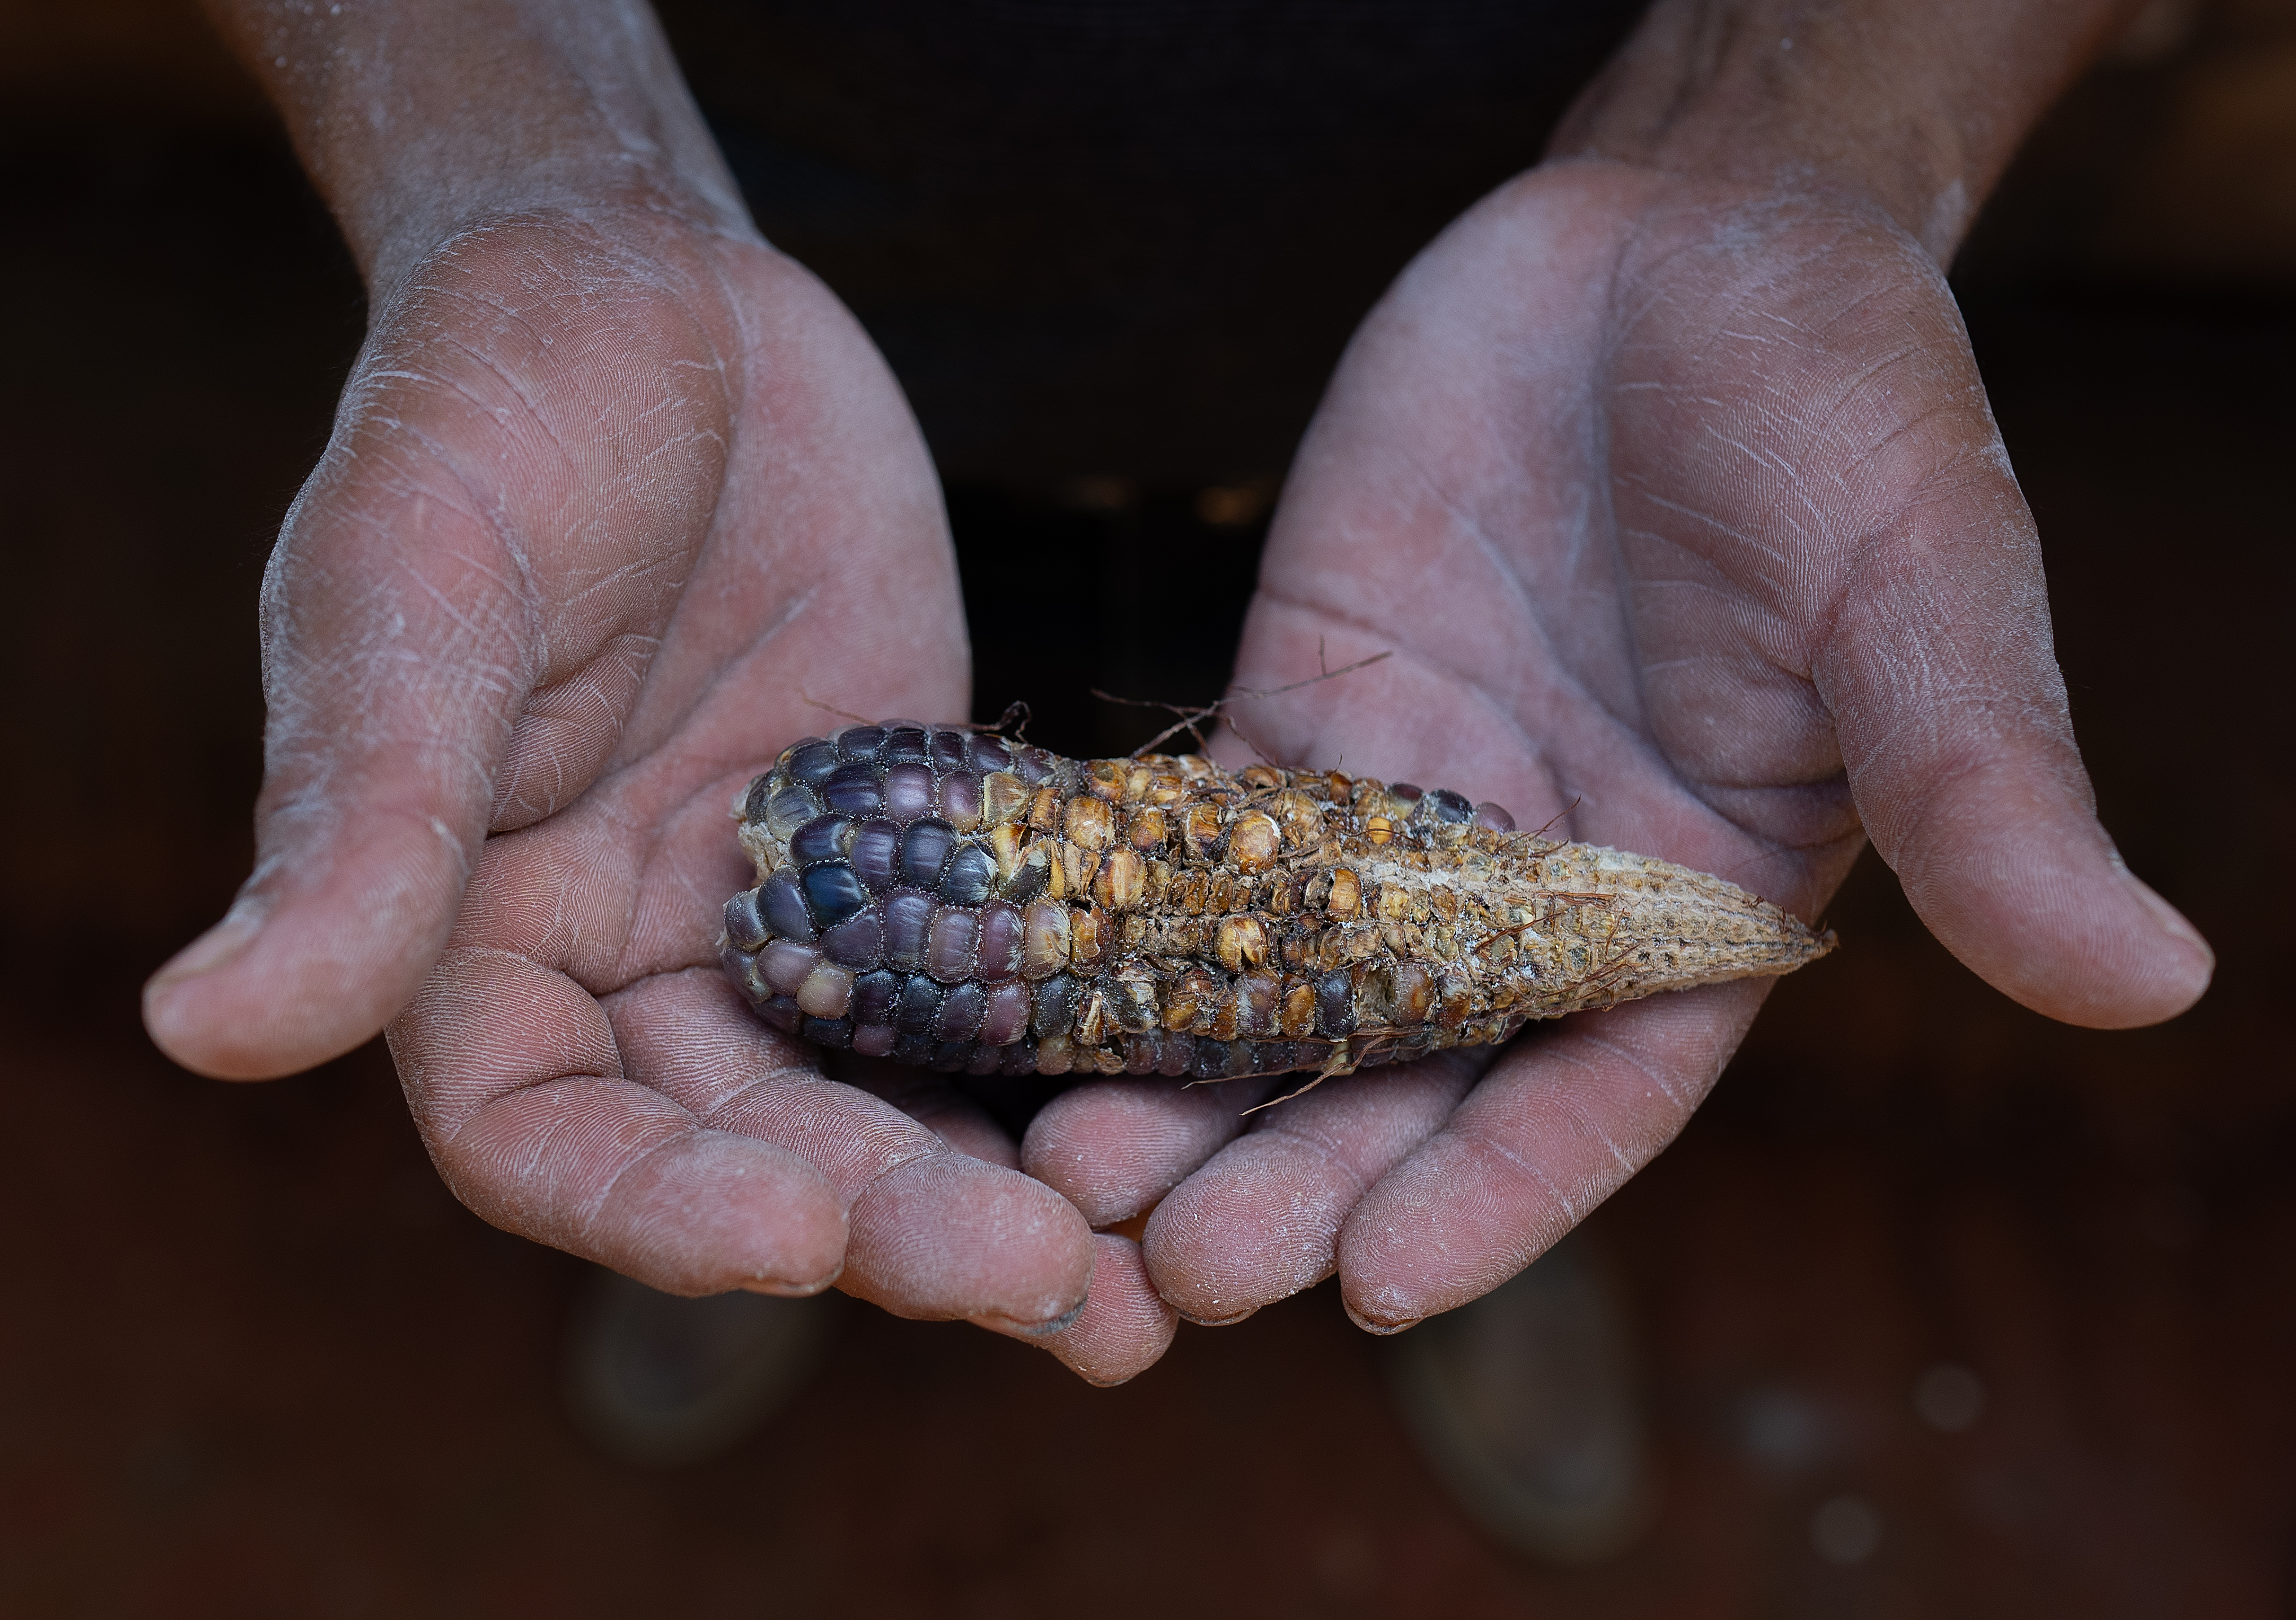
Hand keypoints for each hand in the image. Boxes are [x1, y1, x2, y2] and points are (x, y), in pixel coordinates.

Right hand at [143, 0, 1169, 1377]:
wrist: (651, 296)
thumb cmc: (485, 414)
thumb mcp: (408, 589)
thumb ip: (355, 813)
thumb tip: (202, 1032)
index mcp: (468, 940)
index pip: (544, 1137)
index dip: (657, 1208)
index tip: (794, 1238)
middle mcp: (627, 962)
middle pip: (747, 1149)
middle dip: (886, 1229)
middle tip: (1049, 1291)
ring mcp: (783, 915)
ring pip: (883, 1098)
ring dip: (1000, 1200)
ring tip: (1134, 1300)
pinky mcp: (914, 849)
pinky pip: (995, 979)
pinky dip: (1075, 1061)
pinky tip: (1190, 1118)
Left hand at [1022, 155, 2212, 1333]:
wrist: (1681, 246)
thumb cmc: (1843, 408)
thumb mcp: (1925, 593)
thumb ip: (1989, 790)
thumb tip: (2152, 980)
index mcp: (1694, 910)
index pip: (1588, 1099)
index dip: (1487, 1199)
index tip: (1375, 1288)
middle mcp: (1539, 892)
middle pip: (1403, 1078)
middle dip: (1292, 1177)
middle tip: (1168, 1271)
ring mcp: (1407, 807)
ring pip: (1278, 988)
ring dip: (1182, 1091)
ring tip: (1066, 1181)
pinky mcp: (1302, 711)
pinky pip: (1198, 845)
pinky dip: (1119, 924)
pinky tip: (1027, 1000)